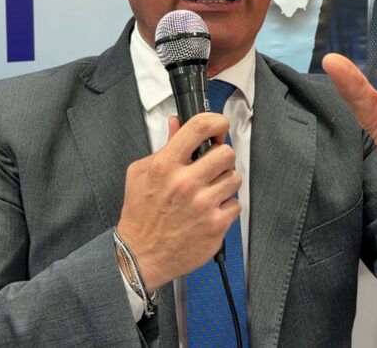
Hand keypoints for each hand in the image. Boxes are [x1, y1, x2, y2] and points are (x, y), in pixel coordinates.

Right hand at [116, 112, 239, 291]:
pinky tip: (210, 210)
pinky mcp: (215, 225)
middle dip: (221, 157)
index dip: (216, 121)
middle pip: (226, 152)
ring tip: (210, 190)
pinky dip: (226, 206)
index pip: (199, 128)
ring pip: (234, 178)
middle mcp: (185, 183)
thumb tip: (176, 124)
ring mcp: (203, 205)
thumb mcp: (141, 173)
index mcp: (165, 166)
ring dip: (225, 182)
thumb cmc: (140, 215)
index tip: (219, 125)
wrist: (140, 255)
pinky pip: (235, 204)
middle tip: (212, 166)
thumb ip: (163, 146)